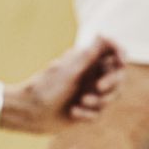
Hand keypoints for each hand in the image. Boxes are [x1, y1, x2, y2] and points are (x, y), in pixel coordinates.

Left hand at [6, 37, 124, 132]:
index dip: (120, 53)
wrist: (28, 113)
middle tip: (98, 87)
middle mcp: (90, 75)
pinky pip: (99, 113)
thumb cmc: (44, 89)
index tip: (121, 60)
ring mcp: (89, 93)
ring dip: (99, 101)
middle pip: (117, 76)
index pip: (112, 53)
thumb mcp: (68, 71)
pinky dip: (88, 114)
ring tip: (81, 102)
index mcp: (85, 61)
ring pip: (111, 96)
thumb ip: (88, 55)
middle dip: (111, 82)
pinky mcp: (86, 110)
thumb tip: (103, 34)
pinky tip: (73, 113)